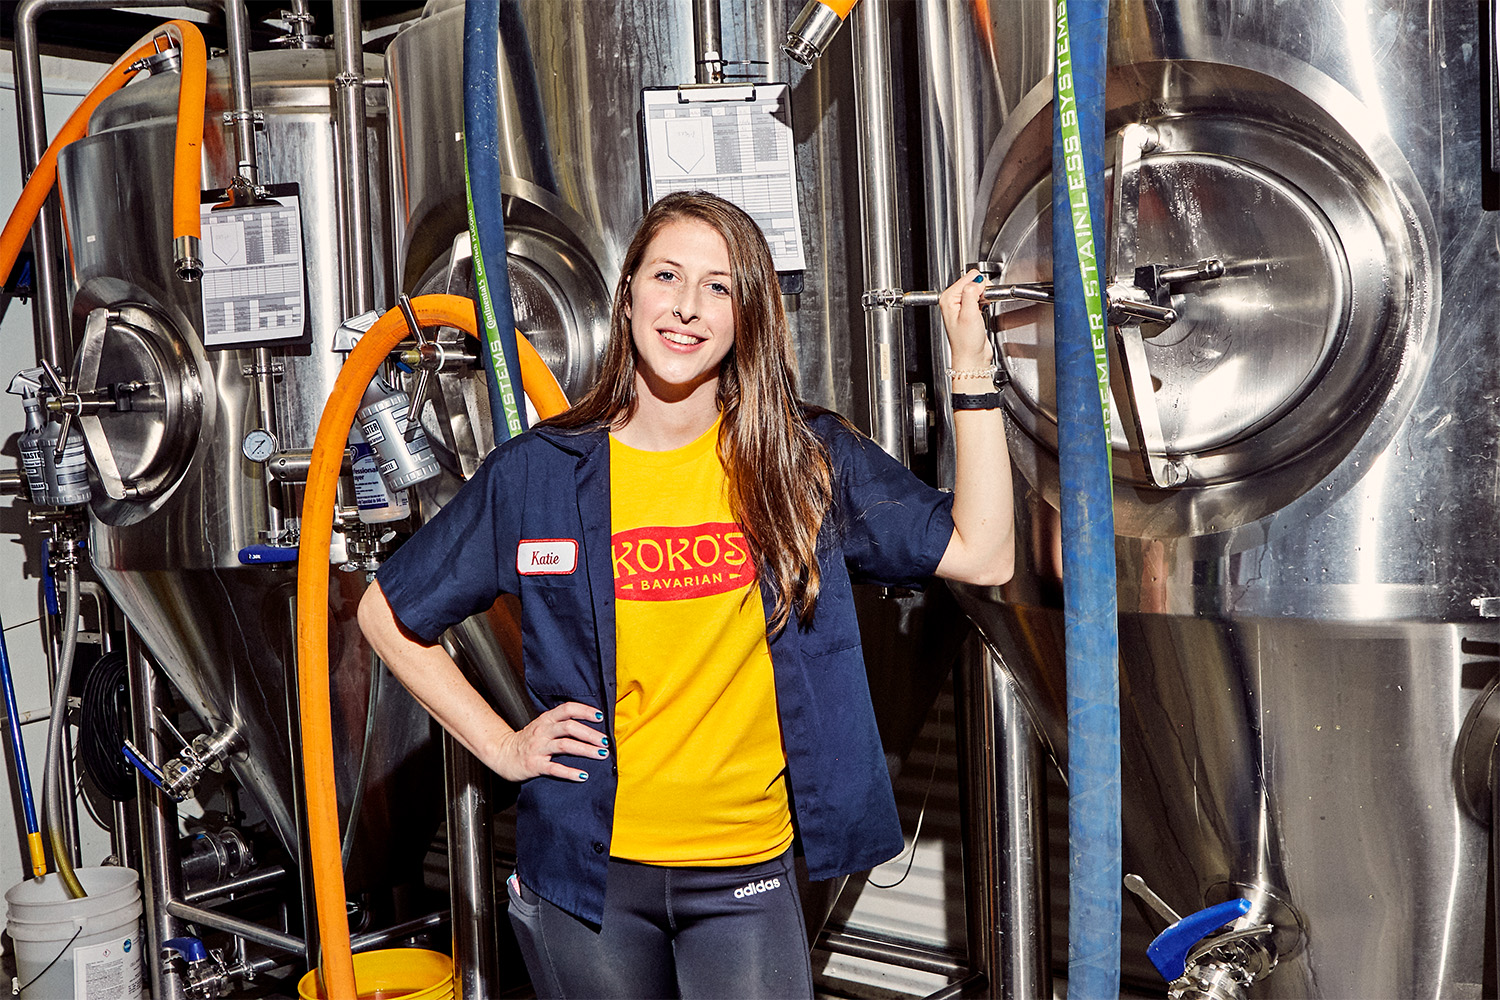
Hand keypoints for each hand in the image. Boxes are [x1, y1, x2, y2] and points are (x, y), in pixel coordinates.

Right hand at [490, 701, 608, 782]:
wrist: (502, 754)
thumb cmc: (527, 741)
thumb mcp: (542, 726)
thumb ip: (560, 723)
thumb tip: (588, 723)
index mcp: (546, 720)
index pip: (567, 709)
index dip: (585, 711)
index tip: (600, 717)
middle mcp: (543, 731)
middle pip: (569, 727)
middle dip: (590, 734)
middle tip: (605, 742)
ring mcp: (538, 748)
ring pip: (565, 745)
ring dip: (585, 750)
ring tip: (600, 755)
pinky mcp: (535, 765)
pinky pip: (555, 768)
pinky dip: (570, 772)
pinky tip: (583, 775)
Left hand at [938, 268, 994, 373]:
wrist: (972, 358)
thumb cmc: (966, 342)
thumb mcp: (969, 315)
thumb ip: (971, 294)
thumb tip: (977, 281)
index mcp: (948, 298)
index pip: (969, 277)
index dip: (980, 285)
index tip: (984, 297)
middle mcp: (953, 300)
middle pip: (974, 281)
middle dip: (983, 290)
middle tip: (983, 304)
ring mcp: (961, 305)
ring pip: (978, 289)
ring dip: (985, 297)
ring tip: (983, 310)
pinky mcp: (970, 311)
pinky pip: (981, 298)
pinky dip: (986, 302)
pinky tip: (984, 311)